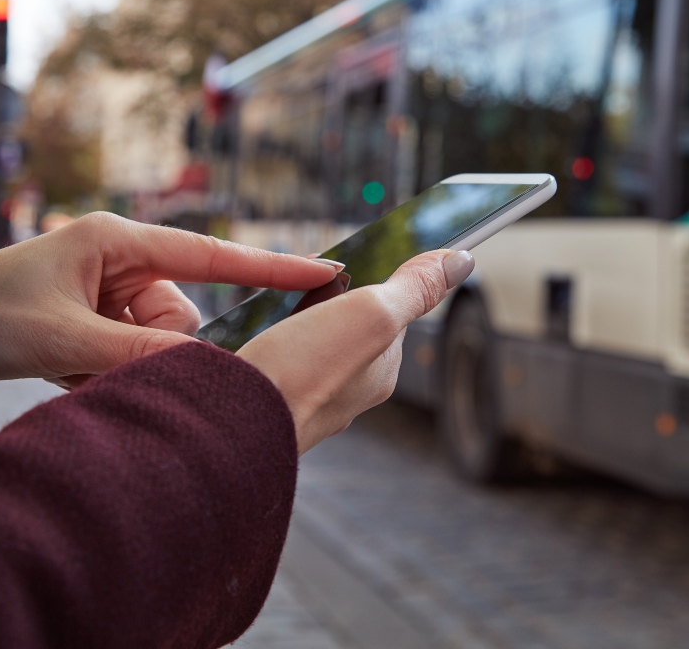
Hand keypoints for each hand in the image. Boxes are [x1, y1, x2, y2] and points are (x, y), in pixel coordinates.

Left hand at [0, 212, 340, 395]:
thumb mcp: (61, 337)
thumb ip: (136, 357)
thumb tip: (204, 376)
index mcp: (120, 241)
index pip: (214, 255)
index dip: (273, 265)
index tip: (327, 271)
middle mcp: (124, 263)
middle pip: (183, 319)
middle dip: (149, 351)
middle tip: (96, 362)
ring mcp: (113, 295)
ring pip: (161, 346)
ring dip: (120, 368)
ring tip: (65, 366)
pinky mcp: (101, 324)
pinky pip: (135, 359)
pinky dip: (105, 374)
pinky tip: (62, 371)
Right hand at [237, 249, 474, 453]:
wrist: (229, 428)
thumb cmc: (303, 376)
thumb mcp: (370, 317)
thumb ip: (413, 289)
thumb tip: (459, 261)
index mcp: (380, 371)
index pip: (387, 310)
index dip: (369, 279)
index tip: (342, 263)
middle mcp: (349, 391)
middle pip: (345, 325)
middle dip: (327, 298)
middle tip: (302, 276)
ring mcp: (306, 398)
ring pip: (309, 344)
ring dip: (294, 318)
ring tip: (274, 303)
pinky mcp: (269, 401)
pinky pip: (277, 360)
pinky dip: (269, 341)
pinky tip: (252, 336)